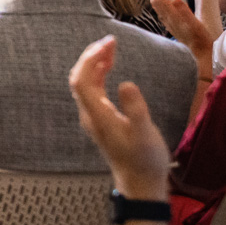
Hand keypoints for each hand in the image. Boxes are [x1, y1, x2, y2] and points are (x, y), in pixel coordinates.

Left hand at [68, 36, 170, 199]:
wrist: (139, 184)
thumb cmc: (144, 161)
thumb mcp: (145, 134)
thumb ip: (135, 109)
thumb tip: (126, 84)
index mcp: (98, 115)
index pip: (83, 80)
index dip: (90, 60)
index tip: (107, 44)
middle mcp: (90, 114)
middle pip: (80, 79)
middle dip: (91, 57)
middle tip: (110, 40)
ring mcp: (93, 117)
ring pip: (86, 84)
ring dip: (95, 64)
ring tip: (111, 47)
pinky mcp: (101, 120)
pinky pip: (93, 90)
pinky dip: (99, 75)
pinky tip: (110, 67)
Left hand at [150, 0, 217, 63]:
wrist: (198, 52)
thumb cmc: (199, 37)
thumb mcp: (195, 23)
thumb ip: (184, 11)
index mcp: (171, 17)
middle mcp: (166, 19)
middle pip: (155, 1)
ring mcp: (166, 23)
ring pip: (156, 6)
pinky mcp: (169, 25)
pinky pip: (160, 10)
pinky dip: (159, 1)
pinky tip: (163, 0)